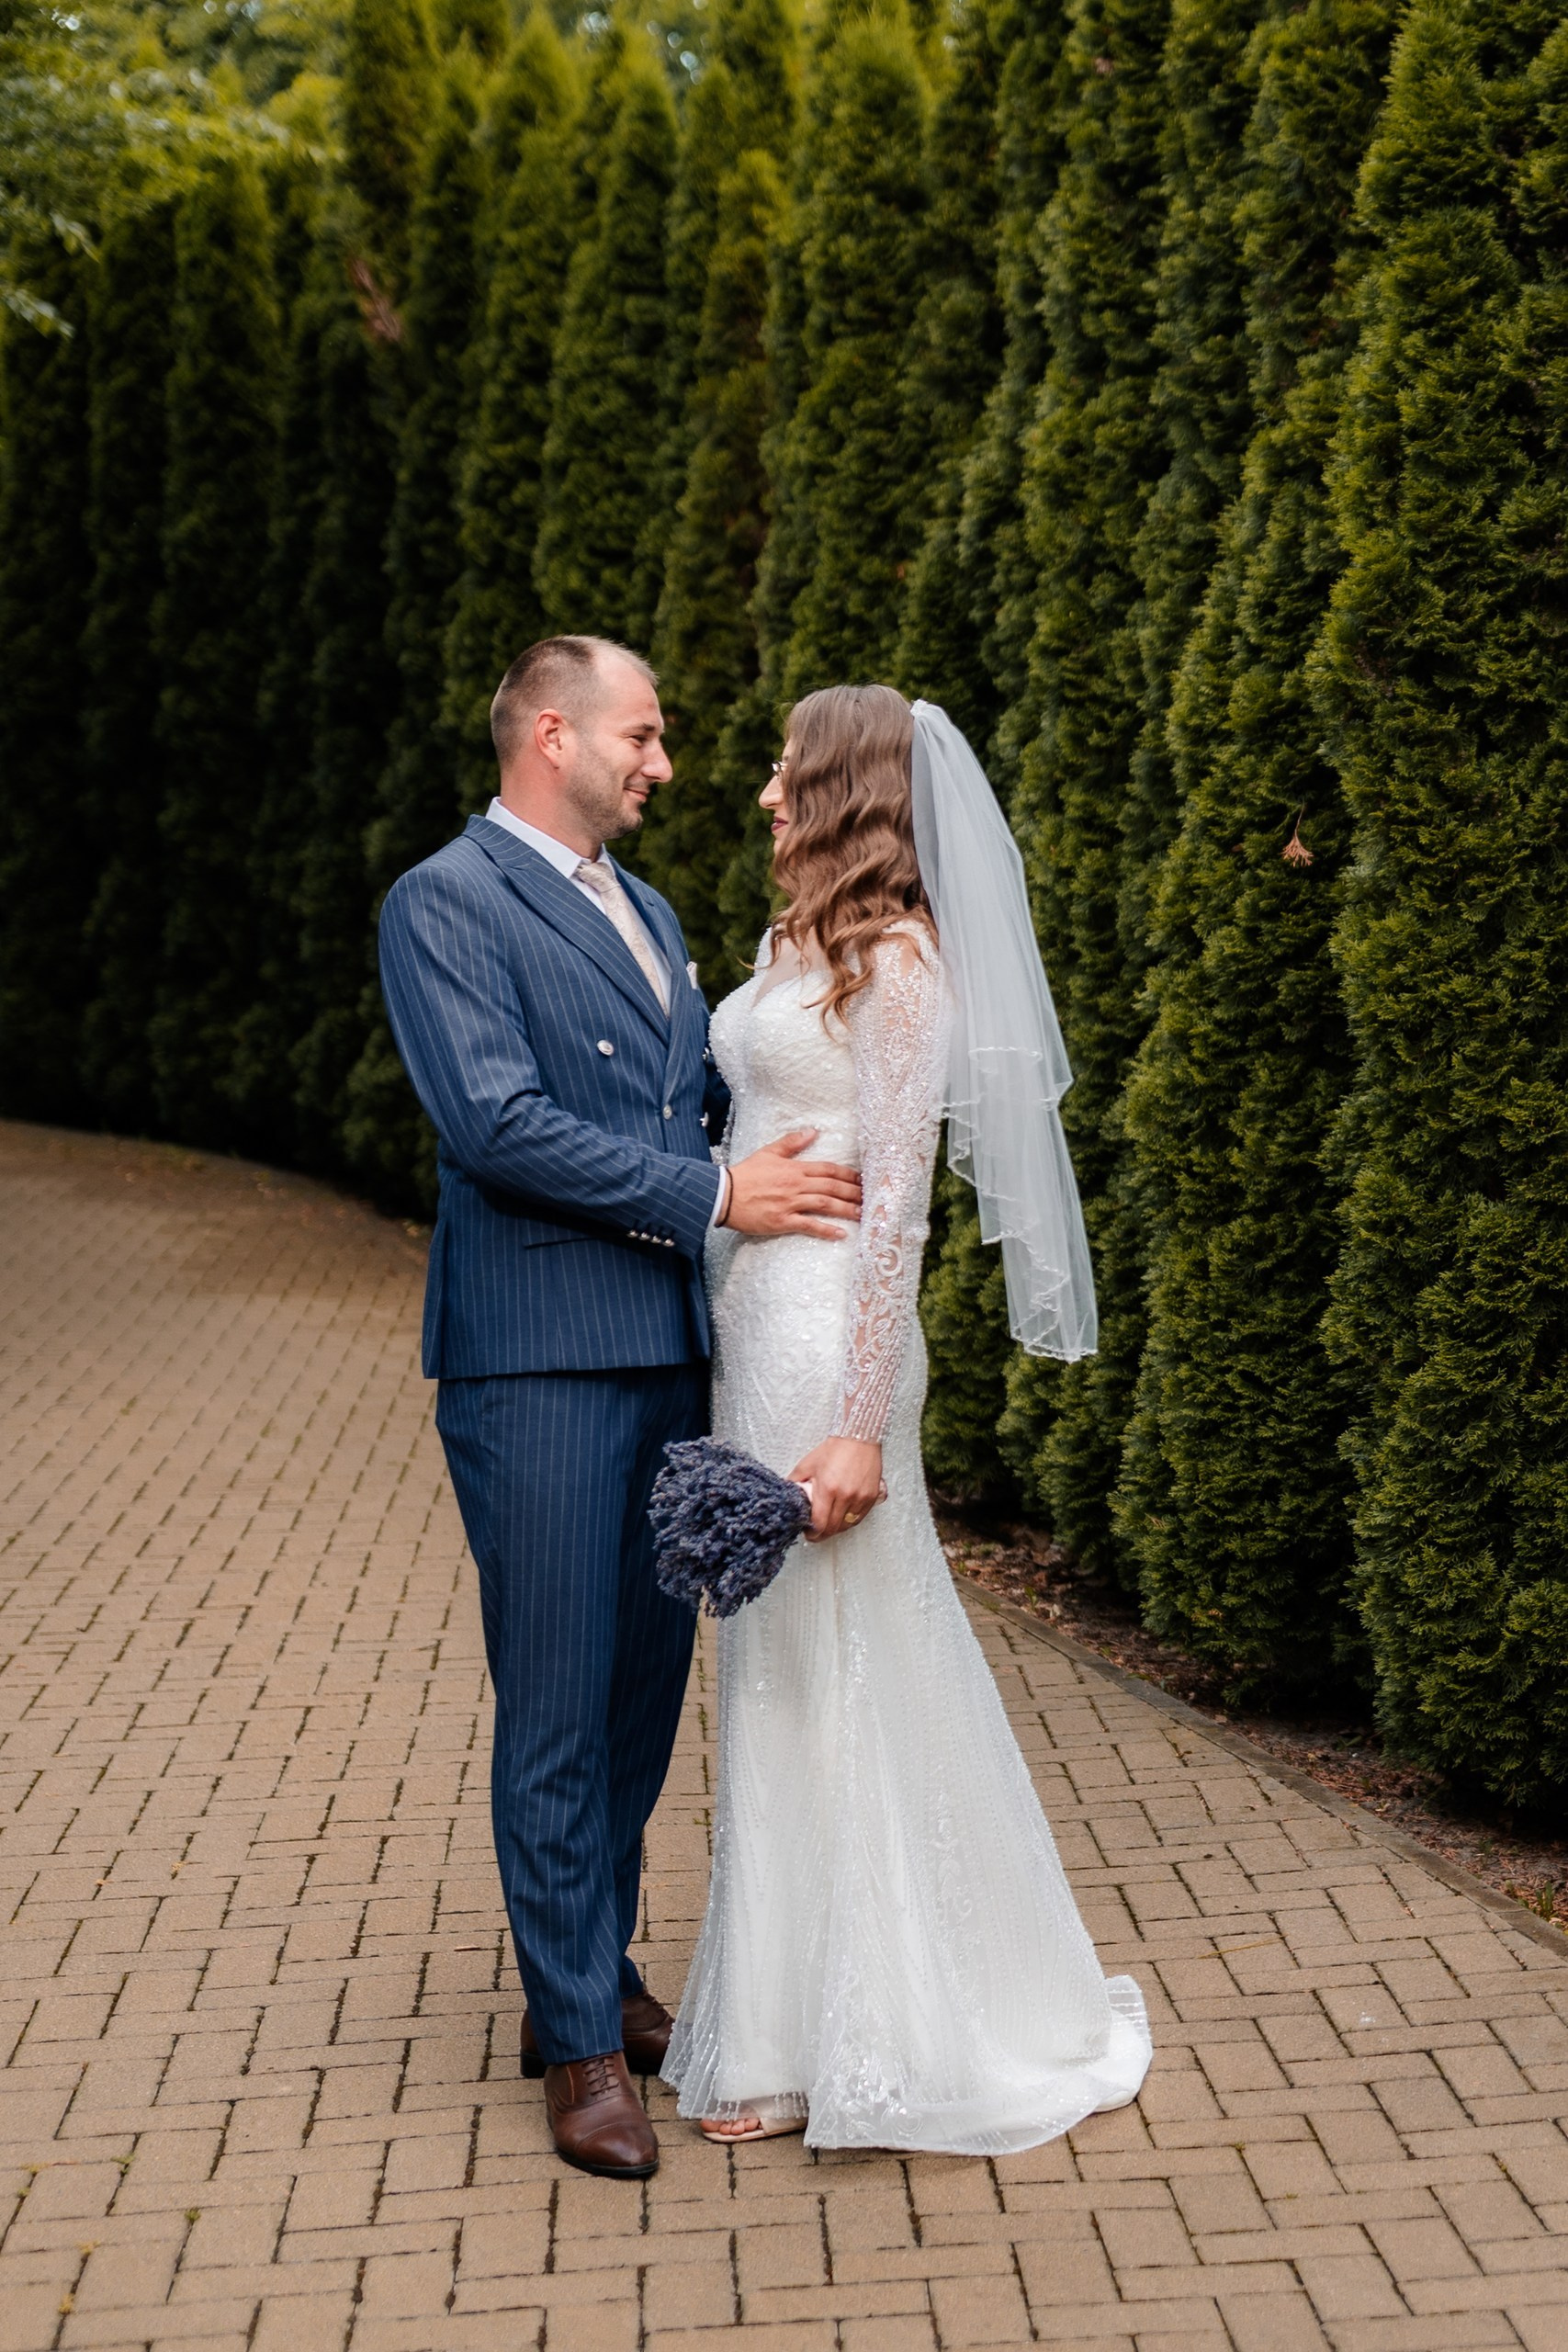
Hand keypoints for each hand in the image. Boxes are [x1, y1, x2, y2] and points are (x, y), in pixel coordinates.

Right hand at [723, 1129, 861, 1239]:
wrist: (723, 1194)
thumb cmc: (745, 1174)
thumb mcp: (768, 1152)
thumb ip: (792, 1142)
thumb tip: (813, 1131)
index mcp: (794, 1168)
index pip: (829, 1170)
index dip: (848, 1175)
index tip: (863, 1180)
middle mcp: (796, 1185)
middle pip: (832, 1187)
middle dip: (853, 1192)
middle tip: (871, 1198)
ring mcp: (790, 1204)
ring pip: (825, 1205)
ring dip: (846, 1209)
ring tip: (862, 1214)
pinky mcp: (782, 1221)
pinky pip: (808, 1226)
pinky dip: (826, 1230)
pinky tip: (840, 1234)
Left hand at [791, 1438, 884, 1540]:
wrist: (858, 1437)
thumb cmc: (835, 1449)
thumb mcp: (808, 1464)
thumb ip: (795, 1481)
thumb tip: (786, 1493)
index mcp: (828, 1488)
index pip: (820, 1523)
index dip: (813, 1533)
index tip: (809, 1533)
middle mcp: (845, 1495)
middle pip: (833, 1528)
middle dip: (823, 1534)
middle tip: (817, 1532)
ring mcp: (860, 1497)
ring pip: (847, 1525)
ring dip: (836, 1528)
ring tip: (829, 1525)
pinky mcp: (871, 1497)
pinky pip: (860, 1518)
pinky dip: (850, 1521)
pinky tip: (843, 1518)